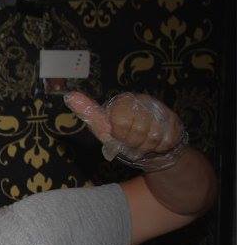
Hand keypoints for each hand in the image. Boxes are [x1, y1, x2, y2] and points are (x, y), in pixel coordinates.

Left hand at [64, 91, 185, 169]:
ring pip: (152, 136)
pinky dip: (159, 147)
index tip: (119, 134)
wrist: (151, 149)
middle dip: (133, 142)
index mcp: (124, 101)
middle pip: (137, 130)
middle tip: (133, 141)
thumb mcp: (104, 128)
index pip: (120, 122)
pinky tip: (157, 143)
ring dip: (146, 146)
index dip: (120, 135)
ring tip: (145, 142)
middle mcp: (144, 100)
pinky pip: (165, 140)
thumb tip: (70, 95)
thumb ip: (89, 112)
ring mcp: (162, 109)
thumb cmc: (124, 137)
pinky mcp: (175, 121)